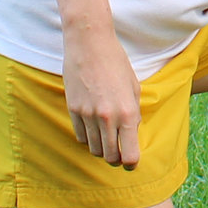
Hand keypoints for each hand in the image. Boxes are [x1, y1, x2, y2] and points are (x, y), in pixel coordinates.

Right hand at [59, 24, 142, 169]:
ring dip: (102, 149)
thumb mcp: (133, 87)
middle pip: (111, 157)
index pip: (130, 154)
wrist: (89, 44)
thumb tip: (131, 133)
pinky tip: (93, 129)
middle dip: (116, 159)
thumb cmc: (116, 62)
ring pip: (94, 150)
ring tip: (106, 139)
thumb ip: (133, 113)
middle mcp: (107, 117)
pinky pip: (80, 137)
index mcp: (127, 112)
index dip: (132, 163)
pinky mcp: (73, 110)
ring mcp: (88, 115)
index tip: (131, 163)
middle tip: (119, 153)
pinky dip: (88, 138)